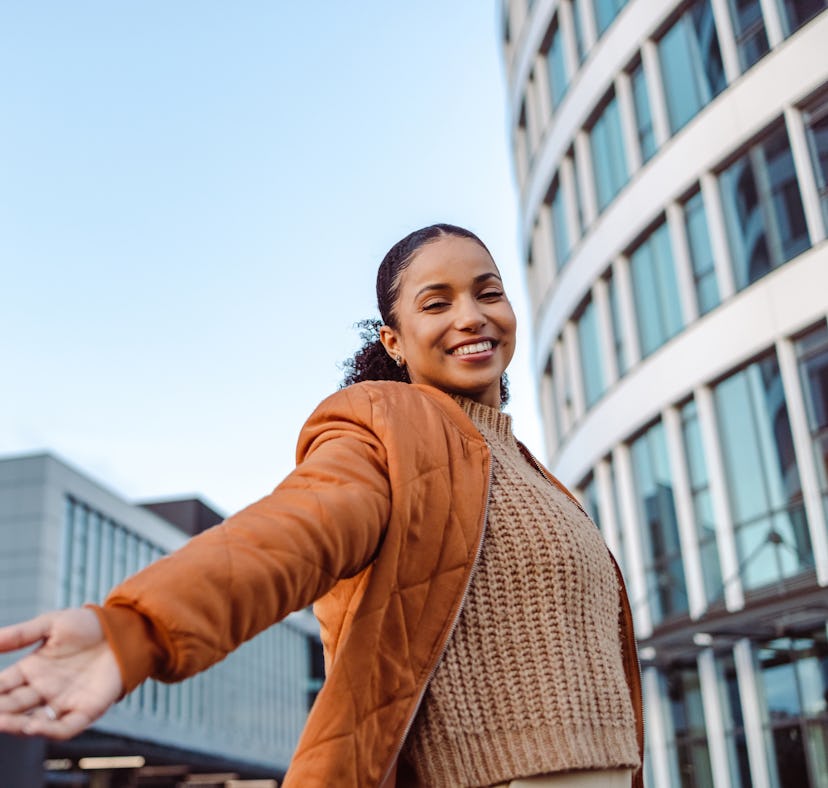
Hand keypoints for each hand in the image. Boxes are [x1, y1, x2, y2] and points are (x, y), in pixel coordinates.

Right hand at [0, 608, 122, 739]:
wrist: (124, 630)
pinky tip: (33, 727)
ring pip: (33, 722)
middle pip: (13, 706)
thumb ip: (20, 634)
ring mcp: (63, 701)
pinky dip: (49, 731)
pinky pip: (64, 728)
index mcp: (31, 669)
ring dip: (16, 726)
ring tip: (2, 722)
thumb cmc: (88, 625)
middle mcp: (43, 689)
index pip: (2, 686)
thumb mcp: (52, 624)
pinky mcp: (85, 710)